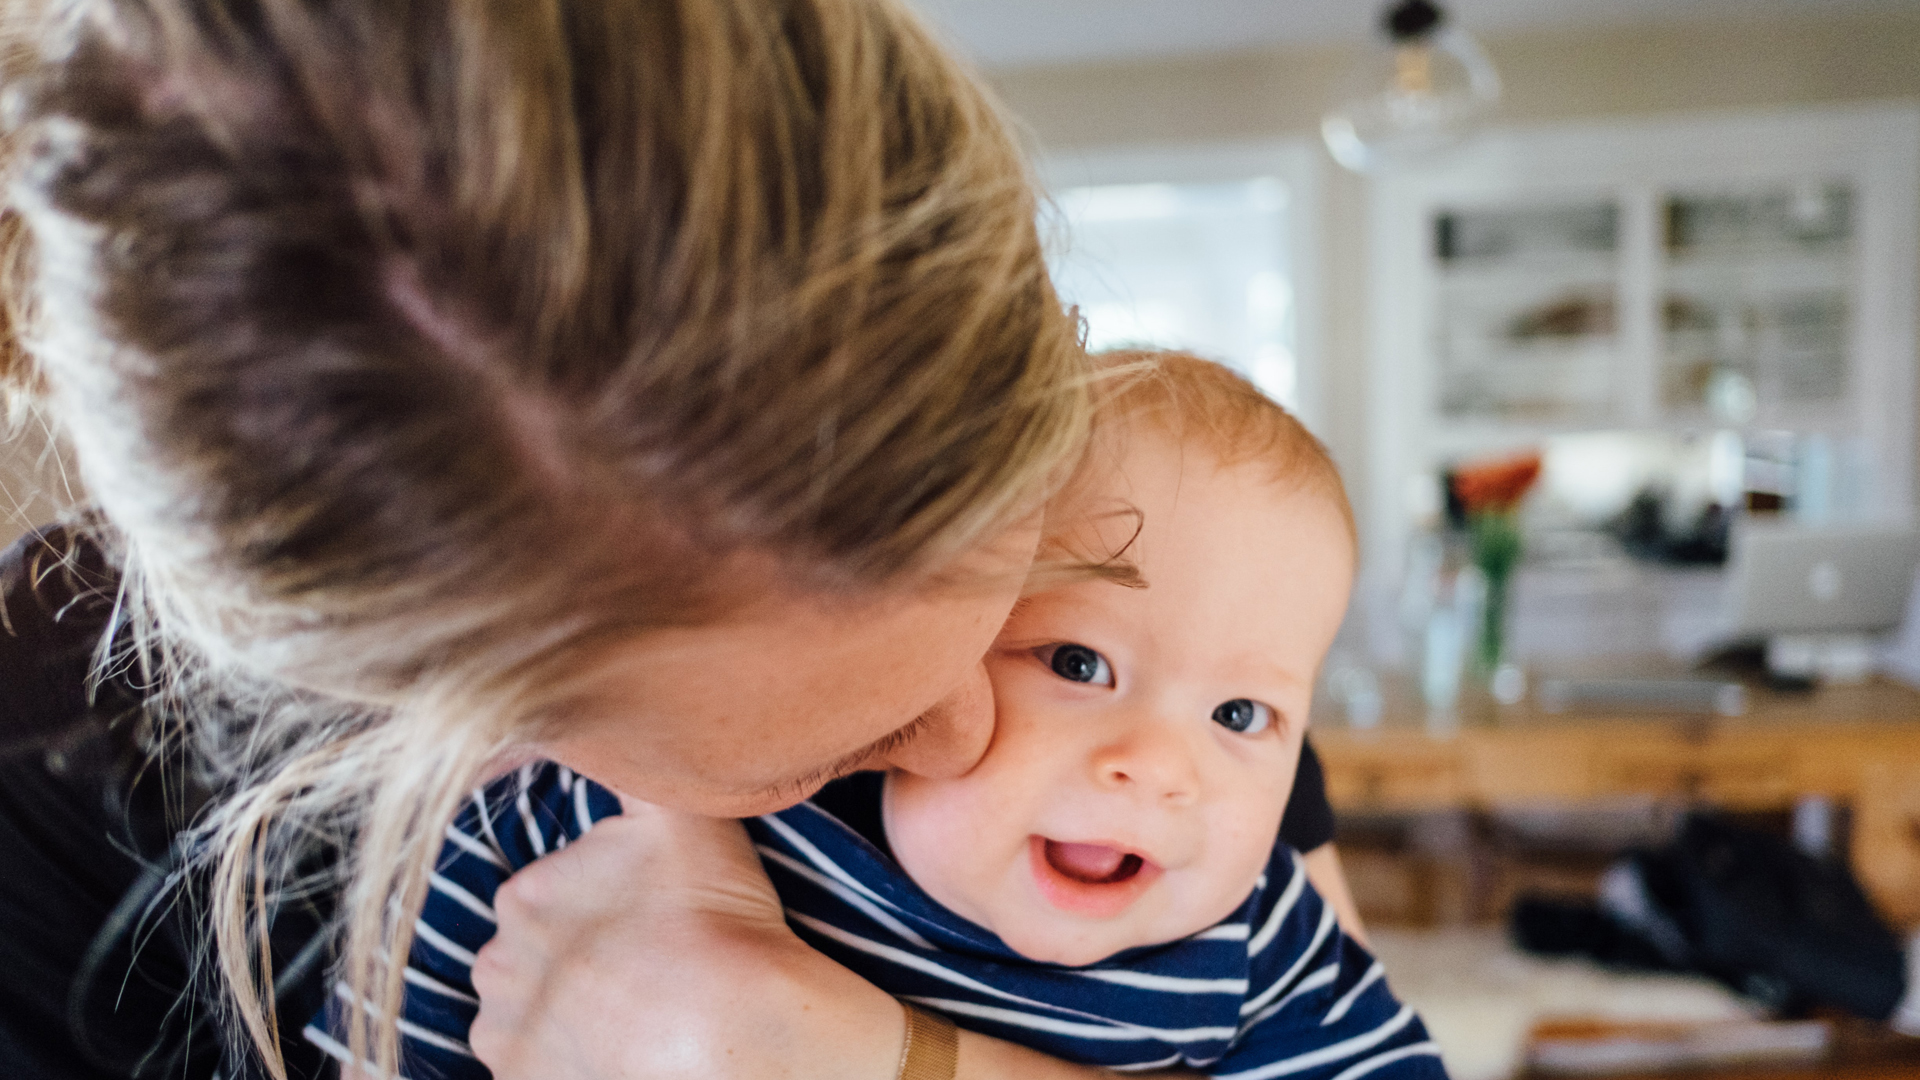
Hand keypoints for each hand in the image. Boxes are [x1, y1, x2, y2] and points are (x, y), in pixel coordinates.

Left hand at [468, 799, 905, 1079]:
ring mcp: (508, 1036)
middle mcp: (497, 965)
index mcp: (523, 893)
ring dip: (566, 1013)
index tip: (647, 919)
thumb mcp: (678, 811)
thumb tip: (605, 719)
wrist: (729, 1026)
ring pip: (529, 1016)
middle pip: (532, 957)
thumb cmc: (711, 916)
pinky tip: (617, 1050)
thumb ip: (631, 761)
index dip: (601, 907)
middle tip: (643, 966)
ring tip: (634, 1013)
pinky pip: (537, 1070)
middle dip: (574, 961)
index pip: (549, 895)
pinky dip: (568, 1062)